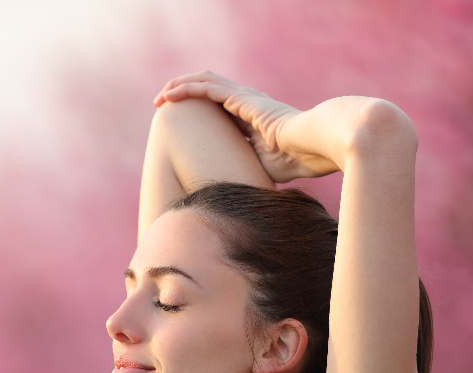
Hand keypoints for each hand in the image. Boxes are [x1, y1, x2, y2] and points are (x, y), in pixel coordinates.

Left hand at [154, 71, 337, 182]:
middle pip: (208, 92)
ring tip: (160, 98)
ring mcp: (245, 98)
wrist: (313, 146)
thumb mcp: (261, 168)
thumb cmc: (296, 161)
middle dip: (183, 95)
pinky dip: (186, 90)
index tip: (177, 127)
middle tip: (161, 107)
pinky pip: (207, 89)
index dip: (197, 116)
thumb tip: (228, 188)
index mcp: (252, 119)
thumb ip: (244, 169)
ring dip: (179, 88)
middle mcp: (247, 104)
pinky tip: (169, 95)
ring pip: (204, 84)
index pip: (217, 112)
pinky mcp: (242, 98)